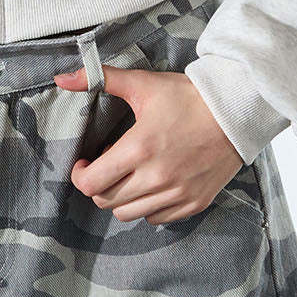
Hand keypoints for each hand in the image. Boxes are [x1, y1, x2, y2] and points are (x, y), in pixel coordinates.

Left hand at [54, 61, 243, 224]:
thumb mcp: (143, 83)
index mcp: (139, 148)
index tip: (84, 162)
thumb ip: (100, 79)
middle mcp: (156, 177)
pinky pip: (157, 218)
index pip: (91, 183)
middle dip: (98, 185)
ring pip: (129, 215)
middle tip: (105, 166)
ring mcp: (177, 194)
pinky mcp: (194, 203)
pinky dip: (147, 206)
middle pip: (106, 202)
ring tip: (128, 175)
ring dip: (121, 198)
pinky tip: (151, 184)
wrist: (235, 111)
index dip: (80, 175)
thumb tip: (61, 78)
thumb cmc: (187, 96)